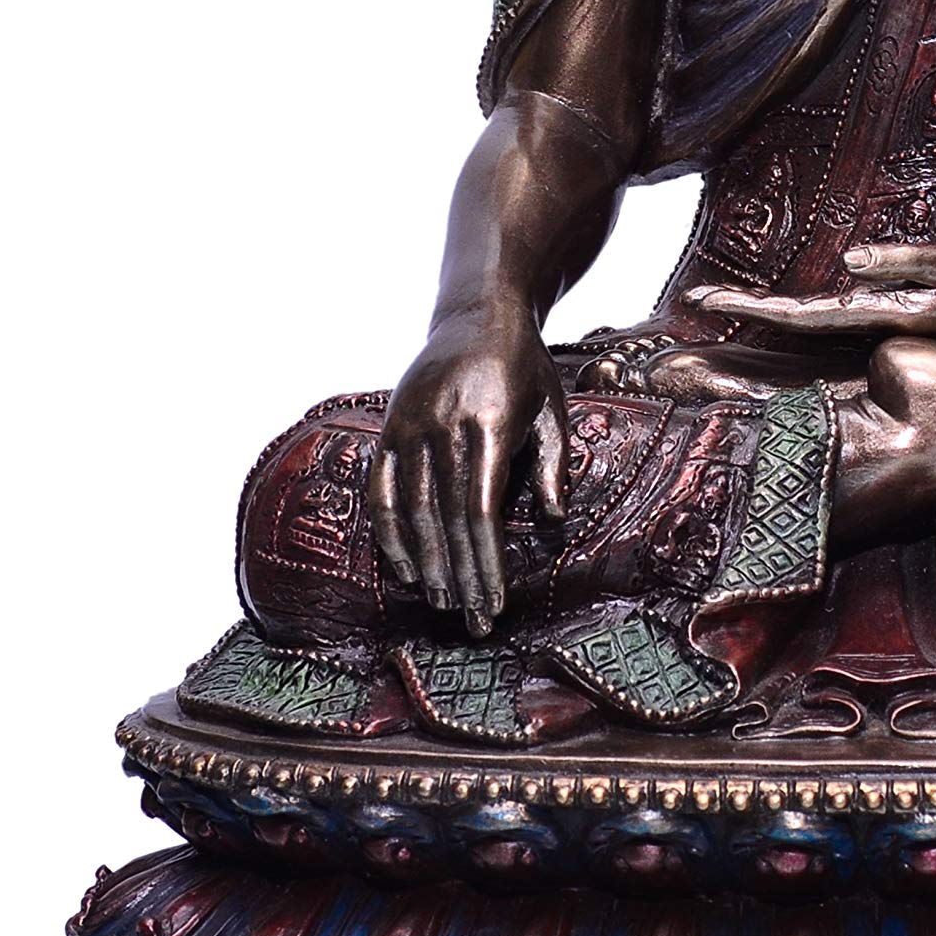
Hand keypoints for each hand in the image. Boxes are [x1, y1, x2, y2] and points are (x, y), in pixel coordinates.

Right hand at [369, 304, 567, 635]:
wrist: (478, 315)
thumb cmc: (524, 368)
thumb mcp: (551, 410)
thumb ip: (552, 465)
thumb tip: (554, 523)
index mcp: (487, 425)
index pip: (482, 512)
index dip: (486, 563)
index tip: (495, 602)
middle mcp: (442, 428)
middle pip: (447, 520)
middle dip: (461, 577)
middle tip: (472, 620)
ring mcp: (409, 427)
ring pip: (413, 511)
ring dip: (428, 565)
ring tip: (445, 604)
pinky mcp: (388, 429)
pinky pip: (382, 492)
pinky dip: (390, 535)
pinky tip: (405, 569)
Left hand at [688, 218, 935, 341]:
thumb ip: (907, 264)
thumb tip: (849, 261)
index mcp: (883, 315)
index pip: (802, 316)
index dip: (753, 310)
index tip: (704, 303)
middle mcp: (874, 326)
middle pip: (792, 325)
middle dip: (743, 315)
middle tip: (689, 303)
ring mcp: (881, 325)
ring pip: (808, 327)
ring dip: (764, 319)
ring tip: (716, 308)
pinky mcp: (892, 318)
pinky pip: (832, 321)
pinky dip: (797, 318)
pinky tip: (774, 314)